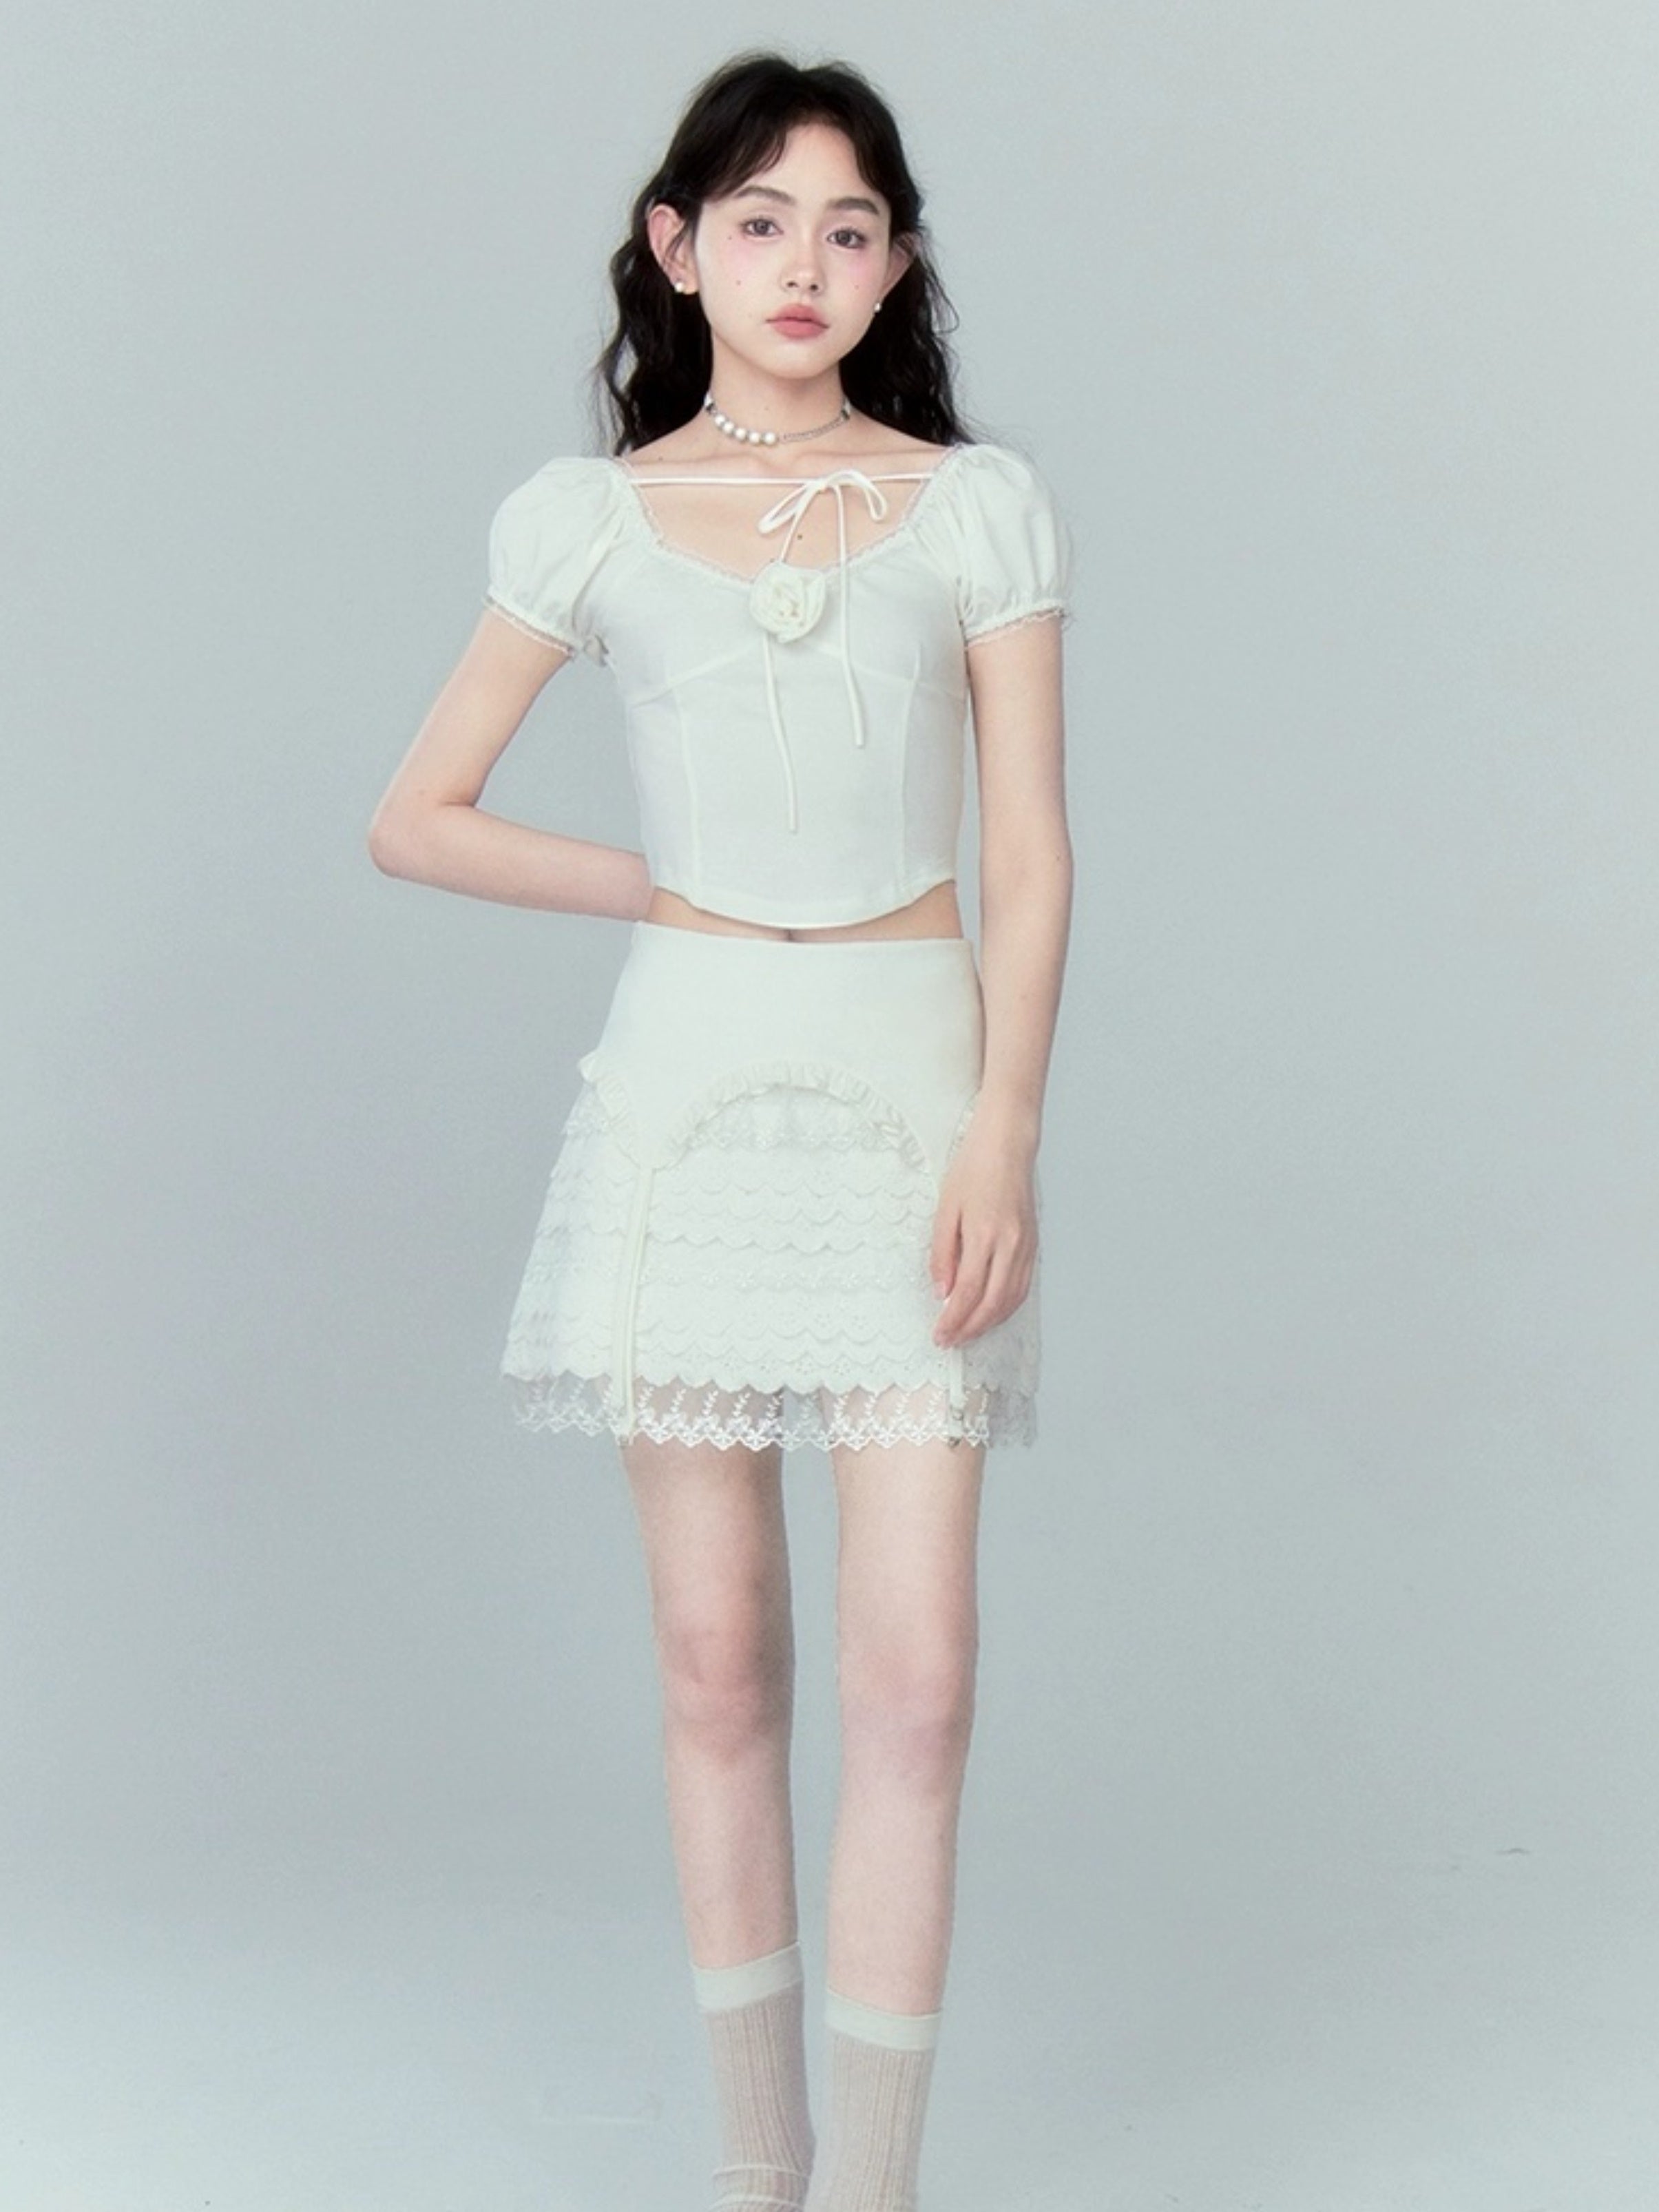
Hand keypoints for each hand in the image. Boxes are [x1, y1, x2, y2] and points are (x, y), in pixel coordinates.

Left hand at [928, 1121, 1038, 1348]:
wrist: (1007, 1144)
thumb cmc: (973, 1169)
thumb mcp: (945, 1209)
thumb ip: (943, 1253)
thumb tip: (943, 1291)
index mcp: (985, 1235)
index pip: (969, 1292)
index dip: (953, 1320)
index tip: (940, 1335)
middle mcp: (1011, 1245)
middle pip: (992, 1304)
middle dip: (970, 1329)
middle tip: (950, 1341)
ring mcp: (1026, 1246)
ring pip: (1011, 1299)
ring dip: (989, 1322)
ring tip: (967, 1332)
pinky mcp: (1033, 1244)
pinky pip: (1023, 1286)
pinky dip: (1007, 1306)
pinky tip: (992, 1312)